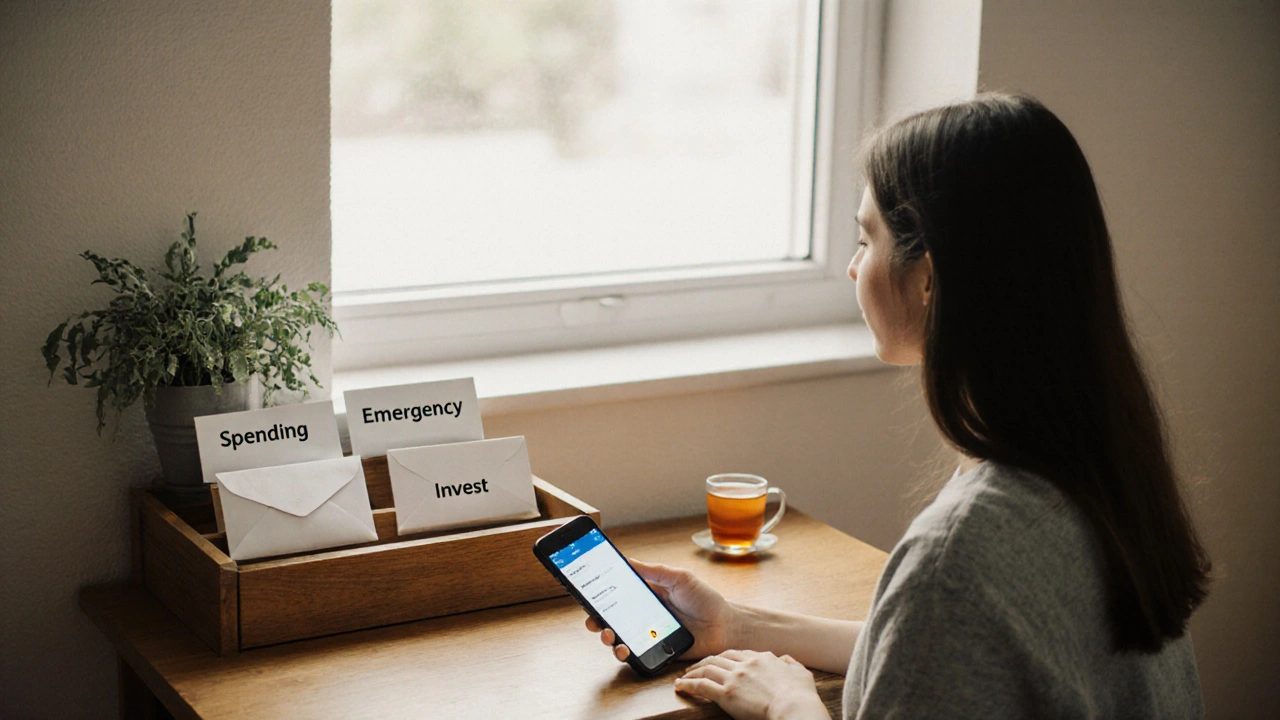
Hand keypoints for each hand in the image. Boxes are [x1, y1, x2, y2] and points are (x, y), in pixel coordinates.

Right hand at [584, 560, 735, 661]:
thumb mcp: (679, 578)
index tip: (585, 593)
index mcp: (648, 595)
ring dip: (608, 638)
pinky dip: (625, 653)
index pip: (618, 594)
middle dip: (597, 620)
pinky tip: (624, 649)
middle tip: (592, 621)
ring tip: (608, 636)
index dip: (600, 594)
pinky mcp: (656, 652)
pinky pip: (636, 654)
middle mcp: (645, 615)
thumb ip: (654, 571)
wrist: (726, 626)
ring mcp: (649, 635)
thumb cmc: (705, 599)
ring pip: (619, 638)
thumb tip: (627, 560)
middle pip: (612, 618)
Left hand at [675, 650, 828, 719]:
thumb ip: (791, 663)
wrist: (794, 707)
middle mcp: (746, 664)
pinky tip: (681, 687)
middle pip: (719, 658)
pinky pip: (701, 685)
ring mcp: (735, 677)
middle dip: (705, 662)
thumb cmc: (801, 695)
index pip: (738, 653)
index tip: (719, 661)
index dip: (725, 657)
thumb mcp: (801, 673)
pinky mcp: (726, 694)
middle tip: (695, 667)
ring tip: (684, 676)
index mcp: (762, 658)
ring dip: (693, 672)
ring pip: (707, 669)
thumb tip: (786, 660)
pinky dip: (688, 684)